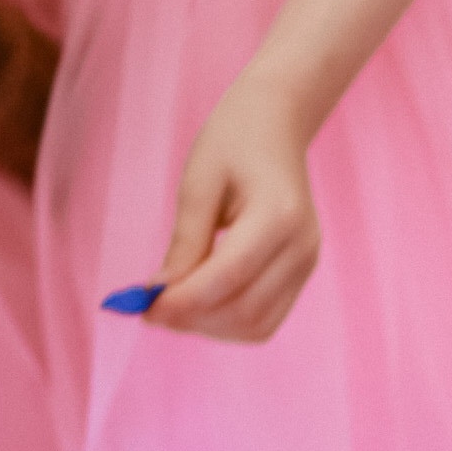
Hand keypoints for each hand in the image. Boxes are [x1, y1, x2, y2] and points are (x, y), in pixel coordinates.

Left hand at [145, 70, 320, 344]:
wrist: (277, 123)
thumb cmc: (232, 142)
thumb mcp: (197, 184)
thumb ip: (184, 243)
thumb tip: (161, 296)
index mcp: (279, 215)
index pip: (228, 277)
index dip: (183, 301)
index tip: (144, 308)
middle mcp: (302, 246)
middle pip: (245, 310)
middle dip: (193, 319)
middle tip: (150, 310)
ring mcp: (307, 263)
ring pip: (257, 324)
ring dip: (209, 327)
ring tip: (173, 306)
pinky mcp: (301, 273)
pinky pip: (265, 318)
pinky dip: (228, 322)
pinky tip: (200, 303)